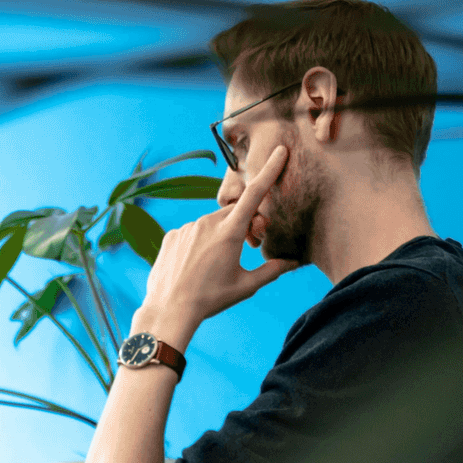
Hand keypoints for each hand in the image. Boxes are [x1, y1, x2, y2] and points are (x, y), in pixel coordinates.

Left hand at [137, 145, 296, 344]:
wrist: (169, 309)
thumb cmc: (211, 299)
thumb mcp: (246, 285)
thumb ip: (272, 270)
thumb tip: (294, 262)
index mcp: (230, 232)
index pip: (255, 194)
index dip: (270, 171)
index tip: (281, 152)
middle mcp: (207, 222)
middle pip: (234, 214)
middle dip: (244, 224)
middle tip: (247, 246)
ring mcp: (187, 228)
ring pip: (212, 223)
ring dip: (220, 234)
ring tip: (214, 264)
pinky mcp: (172, 235)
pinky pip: (192, 232)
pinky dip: (199, 243)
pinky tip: (196, 265)